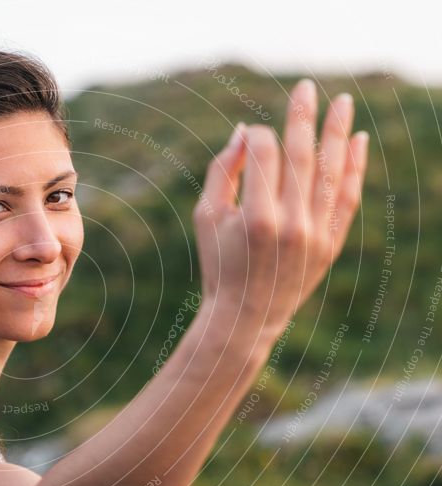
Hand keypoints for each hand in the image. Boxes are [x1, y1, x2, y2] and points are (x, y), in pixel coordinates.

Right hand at [193, 79, 368, 342]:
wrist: (245, 317)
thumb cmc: (219, 264)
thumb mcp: (207, 219)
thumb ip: (222, 173)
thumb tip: (243, 133)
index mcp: (255, 218)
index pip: (265, 156)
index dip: (258, 136)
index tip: (251, 134)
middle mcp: (291, 224)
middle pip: (301, 156)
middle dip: (303, 117)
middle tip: (307, 88)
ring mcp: (315, 235)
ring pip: (330, 172)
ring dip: (337, 133)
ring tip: (342, 102)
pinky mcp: (330, 245)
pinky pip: (347, 199)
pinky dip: (354, 168)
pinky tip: (357, 141)